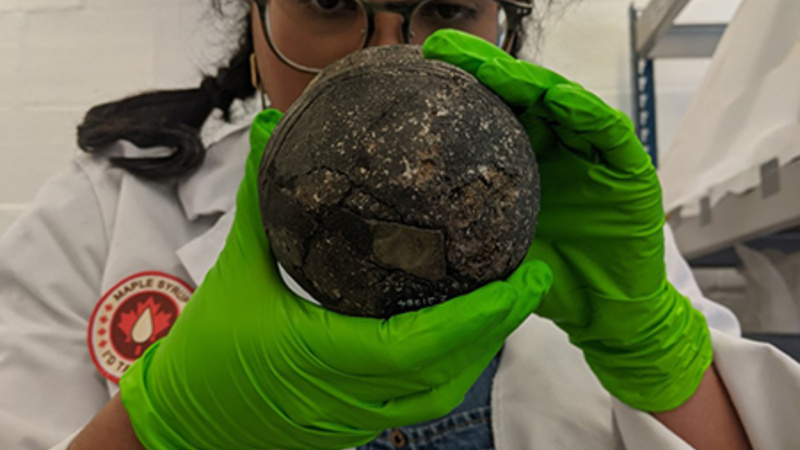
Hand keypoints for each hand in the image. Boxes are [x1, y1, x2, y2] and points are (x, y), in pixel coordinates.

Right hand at [119, 109, 552, 448]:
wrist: (186, 427)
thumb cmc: (205, 356)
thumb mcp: (234, 270)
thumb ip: (258, 200)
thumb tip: (267, 131)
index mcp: (327, 357)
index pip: (423, 343)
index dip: (481, 315)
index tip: (523, 277)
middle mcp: (354, 397)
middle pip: (450, 372)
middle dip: (499, 327)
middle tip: (533, 278)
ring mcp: (359, 419)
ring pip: (442, 393)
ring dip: (481, 349)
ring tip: (508, 302)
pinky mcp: (356, 426)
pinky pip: (421, 402)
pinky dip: (452, 367)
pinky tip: (462, 334)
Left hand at [424, 30, 712, 411]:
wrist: (603, 313)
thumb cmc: (552, 280)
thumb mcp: (496, 252)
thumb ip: (464, 232)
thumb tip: (397, 233)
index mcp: (527, 163)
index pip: (493, 115)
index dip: (462, 90)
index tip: (420, 71)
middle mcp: (559, 150)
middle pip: (524, 99)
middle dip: (488, 71)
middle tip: (446, 51)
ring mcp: (593, 158)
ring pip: (564, 105)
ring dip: (532, 82)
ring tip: (495, 67)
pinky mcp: (629, 172)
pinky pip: (609, 134)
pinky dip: (587, 114)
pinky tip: (558, 99)